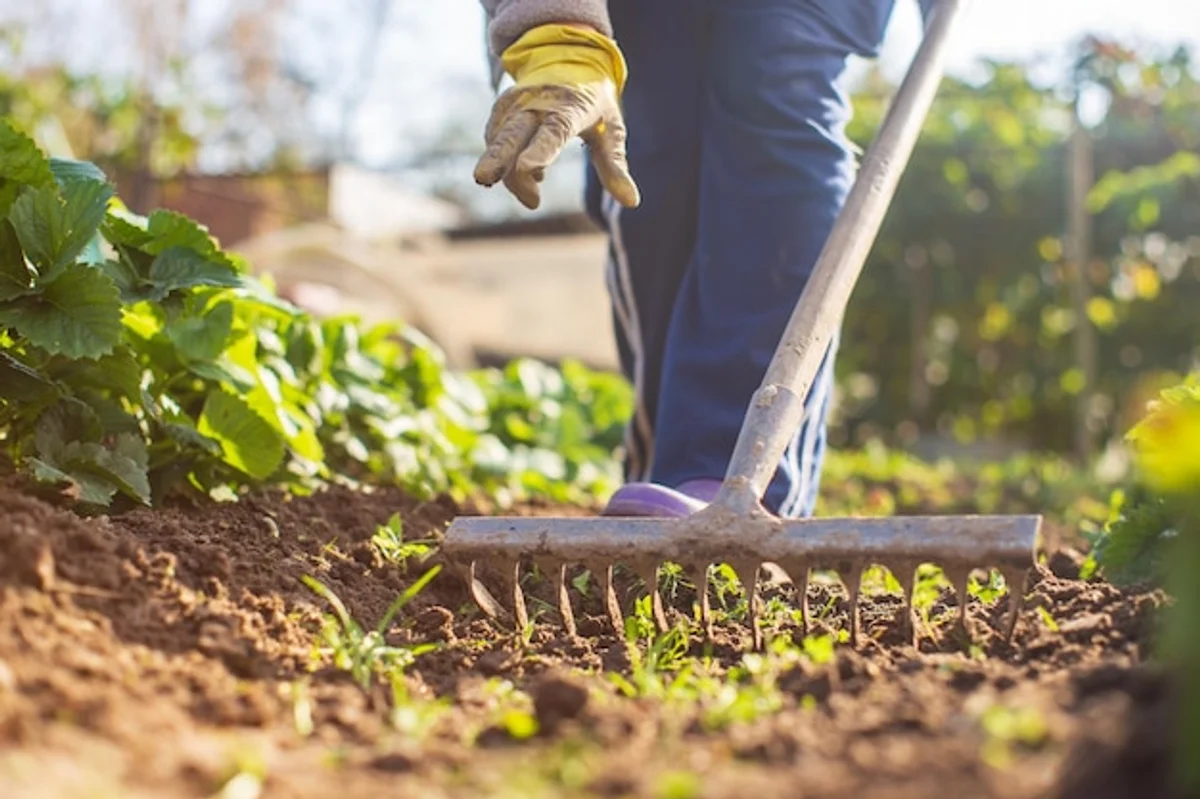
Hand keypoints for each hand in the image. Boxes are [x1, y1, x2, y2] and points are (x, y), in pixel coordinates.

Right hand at [474, 24, 640, 210]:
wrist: (567, 58)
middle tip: (483, 180)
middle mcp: (537, 103)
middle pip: (512, 133)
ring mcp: (516, 104)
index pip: (553, 132)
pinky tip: (527, 175)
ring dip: (506, 171)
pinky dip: (503, 162)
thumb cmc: (595, 101)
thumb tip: (632, 202)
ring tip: (533, 196)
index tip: (526, 169)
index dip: (539, 151)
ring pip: (500, 141)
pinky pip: (494, 139)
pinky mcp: (502, 109)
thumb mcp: (612, 130)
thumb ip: (615, 166)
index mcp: (570, 108)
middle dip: (496, 157)